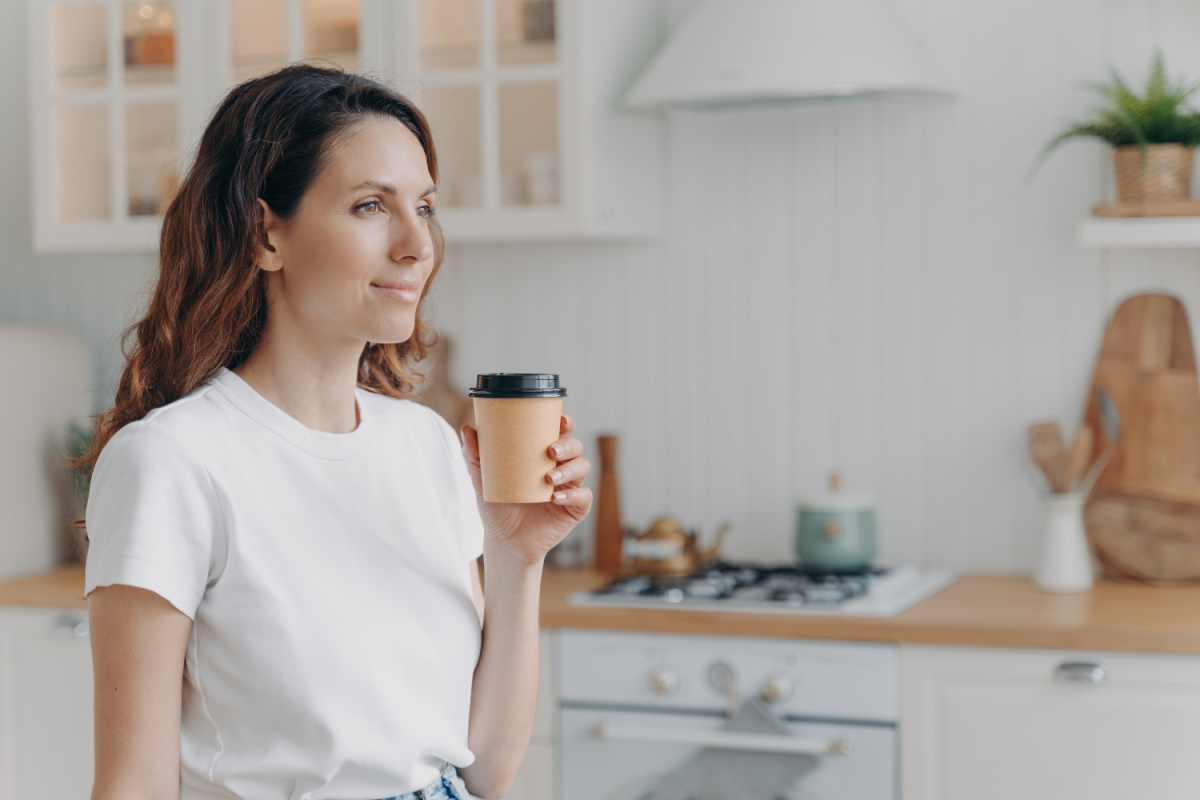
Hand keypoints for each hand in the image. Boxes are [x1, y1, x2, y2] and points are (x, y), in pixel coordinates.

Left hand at [461, 413, 592, 565]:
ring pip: (583, 467)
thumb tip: (467, 429)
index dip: (566, 422)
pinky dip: (572, 495)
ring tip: (549, 478)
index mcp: (543, 455)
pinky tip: (555, 498)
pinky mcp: (575, 509)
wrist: (504, 542)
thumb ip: (475, 457)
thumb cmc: (497, 508)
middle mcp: (560, 467)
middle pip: (576, 446)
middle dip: (568, 444)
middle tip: (551, 450)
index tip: (560, 420)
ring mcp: (570, 488)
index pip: (560, 432)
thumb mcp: (483, 482)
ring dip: (569, 469)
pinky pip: (584, 497)